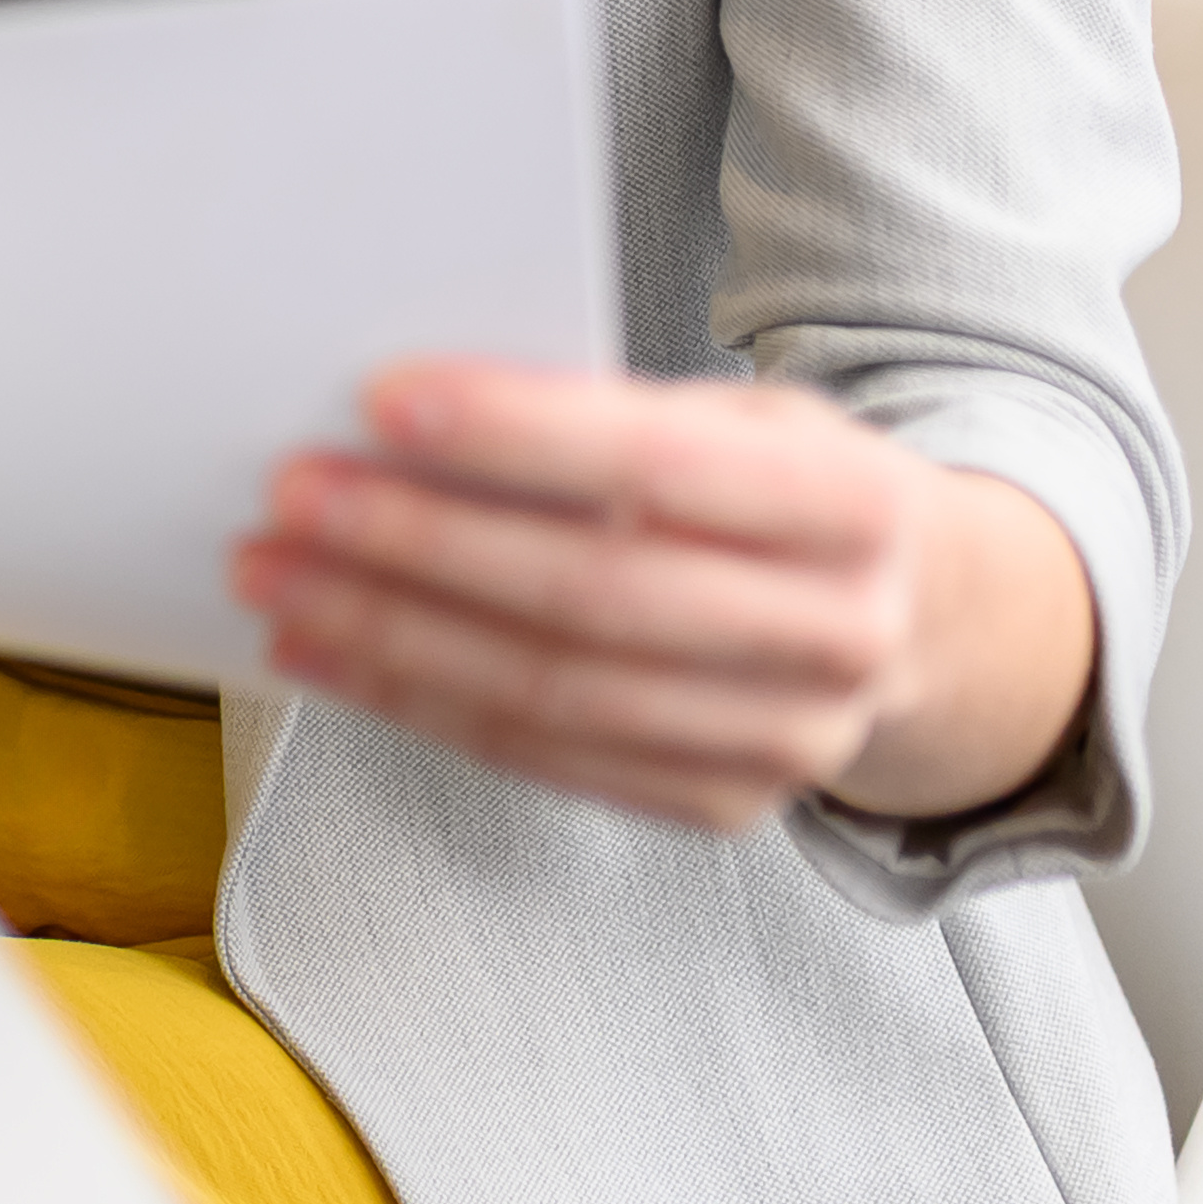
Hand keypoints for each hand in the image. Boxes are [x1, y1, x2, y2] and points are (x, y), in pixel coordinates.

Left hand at [231, 359, 1098, 832]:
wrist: (926, 620)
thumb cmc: (791, 494)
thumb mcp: (754, 421)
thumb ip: (621, 416)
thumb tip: (412, 417)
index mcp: (859, 507)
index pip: (662, 470)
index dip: (518, 436)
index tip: (383, 399)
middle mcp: (838, 636)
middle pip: (590, 596)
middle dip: (419, 544)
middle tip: (294, 496)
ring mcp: (788, 740)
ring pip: (552, 692)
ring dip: (388, 633)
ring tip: (276, 575)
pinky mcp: (723, 805)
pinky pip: (542, 757)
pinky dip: (415, 702)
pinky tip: (326, 652)